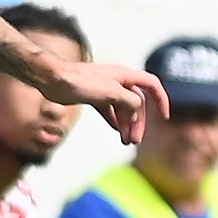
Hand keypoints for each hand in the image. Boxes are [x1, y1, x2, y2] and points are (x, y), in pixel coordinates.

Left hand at [48, 58, 167, 145]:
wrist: (52, 79)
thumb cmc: (80, 82)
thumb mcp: (110, 92)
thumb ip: (130, 102)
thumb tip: (137, 111)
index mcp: (125, 76)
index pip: (151, 85)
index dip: (161, 100)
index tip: (165, 117)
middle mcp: (118, 81)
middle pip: (137, 103)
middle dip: (138, 122)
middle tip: (135, 141)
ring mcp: (106, 89)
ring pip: (123, 108)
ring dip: (127, 124)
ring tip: (125, 142)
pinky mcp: (94, 96)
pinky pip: (110, 110)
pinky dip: (115, 120)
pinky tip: (116, 131)